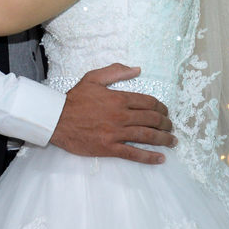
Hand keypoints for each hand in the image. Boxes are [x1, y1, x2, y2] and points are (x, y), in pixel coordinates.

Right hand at [51, 64, 175, 163]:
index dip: (161, 108)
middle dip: (166, 124)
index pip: (149, 103)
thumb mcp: (94, 78)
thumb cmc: (74, 99)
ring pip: (146, 136)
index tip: (166, 113)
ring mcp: (116, 133)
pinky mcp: (109, 148)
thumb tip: (137, 69)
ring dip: (163, 139)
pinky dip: (149, 157)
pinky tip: (160, 158)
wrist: (55, 119)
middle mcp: (121, 115)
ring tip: (172, 142)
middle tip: (171, 127)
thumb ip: (116, 71)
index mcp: (119, 98)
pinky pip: (133, 154)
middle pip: (152, 120)